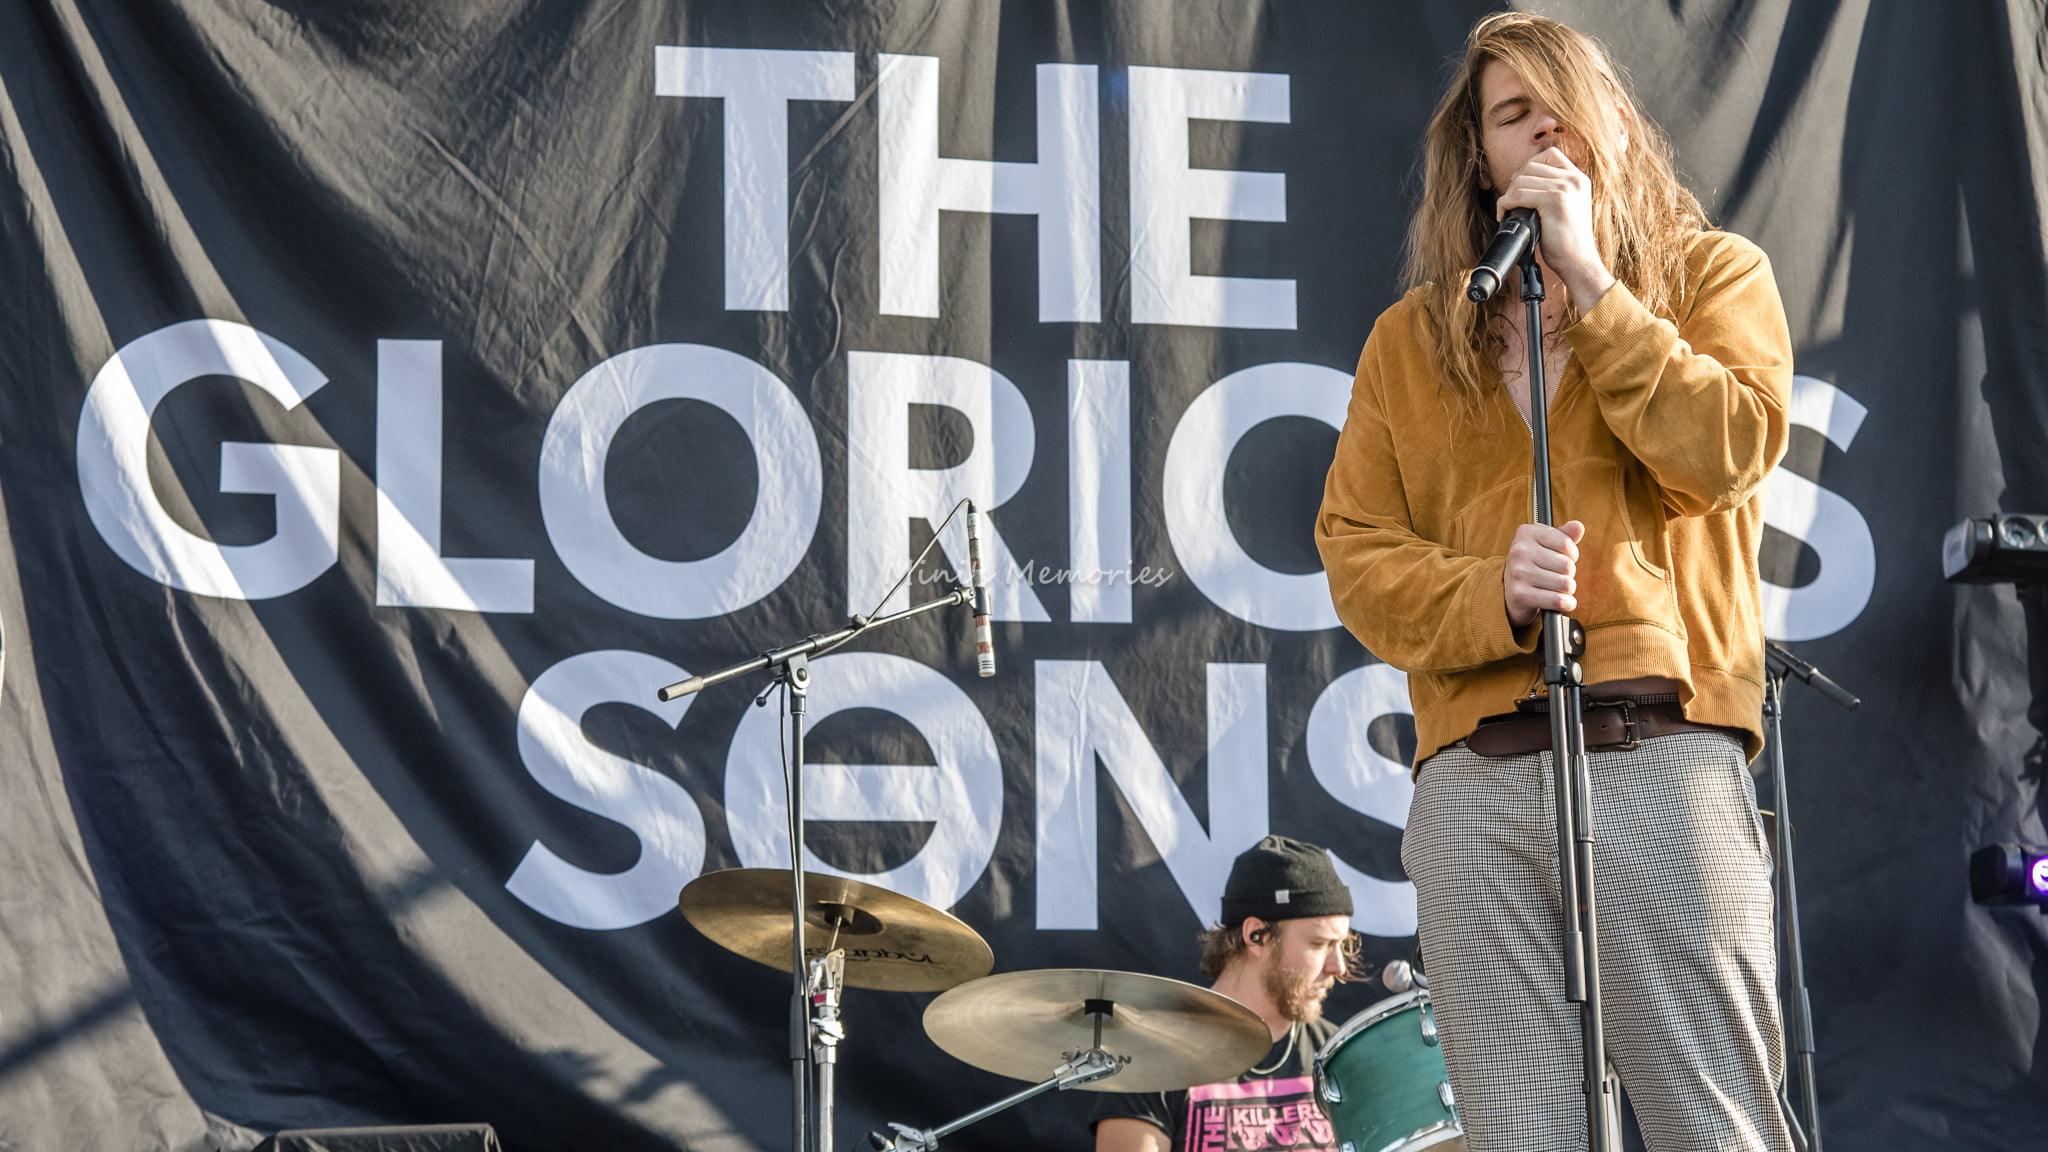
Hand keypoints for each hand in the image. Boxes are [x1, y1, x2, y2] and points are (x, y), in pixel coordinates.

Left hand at [1496, 148, 1614, 309]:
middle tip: (1511, 202)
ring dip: (1508, 195)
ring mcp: (1566, 187)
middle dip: (1515, 182)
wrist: (1578, 261)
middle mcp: (1574, 179)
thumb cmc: (1567, 241)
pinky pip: (1518, 194)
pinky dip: (1505, 204)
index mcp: (1579, 179)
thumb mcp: (1567, 208)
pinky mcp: (1555, 200)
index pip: (1549, 155)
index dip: (1529, 167)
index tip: (1520, 186)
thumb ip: (1553, 191)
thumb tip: (1521, 182)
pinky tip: (1505, 216)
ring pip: (1522, 179)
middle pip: (1532, 165)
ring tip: (1508, 211)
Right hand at [1504, 520, 1584, 627]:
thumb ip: (1564, 535)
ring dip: (1567, 590)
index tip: (1564, 558)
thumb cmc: (1534, 564)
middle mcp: (1520, 551)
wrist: (1509, 591)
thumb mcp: (1546, 545)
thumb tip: (1578, 526)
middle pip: (1567, 566)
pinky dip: (1566, 604)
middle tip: (1557, 575)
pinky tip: (1562, 602)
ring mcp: (1519, 573)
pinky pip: (1558, 601)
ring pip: (1566, 584)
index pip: (1566, 544)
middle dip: (1569, 574)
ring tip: (1556, 588)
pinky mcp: (1520, 595)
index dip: (1572, 554)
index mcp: (1527, 533)